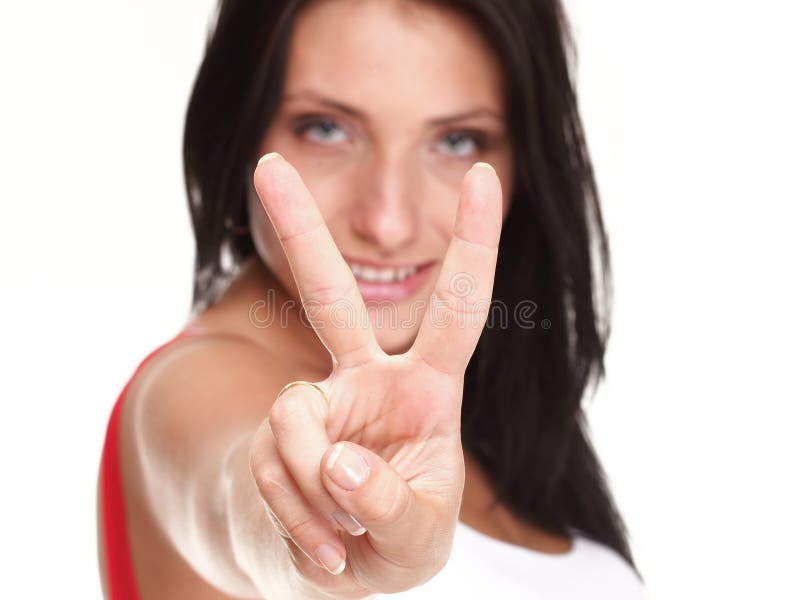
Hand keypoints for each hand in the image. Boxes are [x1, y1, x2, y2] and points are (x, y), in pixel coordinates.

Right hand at [248, 153, 502, 595]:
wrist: (338, 564)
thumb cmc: (400, 536)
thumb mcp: (418, 538)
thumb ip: (391, 506)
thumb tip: (337, 464)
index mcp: (427, 387)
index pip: (458, 309)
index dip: (473, 246)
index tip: (485, 176)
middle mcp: (365, 379)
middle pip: (329, 296)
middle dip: (299, 230)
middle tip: (267, 163)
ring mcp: (313, 405)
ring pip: (294, 421)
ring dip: (317, 495)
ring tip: (344, 536)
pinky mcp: (271, 438)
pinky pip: (270, 467)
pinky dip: (296, 519)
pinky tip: (320, 543)